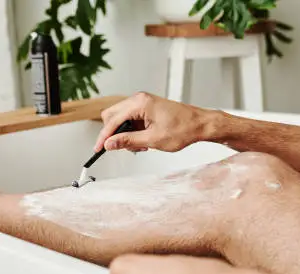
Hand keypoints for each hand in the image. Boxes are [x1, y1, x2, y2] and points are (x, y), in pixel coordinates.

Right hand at [95, 92, 218, 152]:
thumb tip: (109, 143)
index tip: (99, 148)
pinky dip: (132, 131)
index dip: (104, 136)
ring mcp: (142, 103)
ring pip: (120, 118)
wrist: (200, 124)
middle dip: (113, 134)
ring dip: (124, 134)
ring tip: (139, 146)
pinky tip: (143, 141)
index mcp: (140, 103)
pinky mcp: (146, 108)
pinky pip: (130, 119)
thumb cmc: (183, 129)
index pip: (113, 120)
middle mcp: (139, 99)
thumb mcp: (153, 140)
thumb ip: (128, 141)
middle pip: (112, 115)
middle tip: (120, 148)